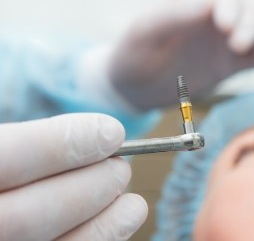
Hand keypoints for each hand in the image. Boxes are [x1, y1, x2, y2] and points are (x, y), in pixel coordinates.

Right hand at [0, 113, 146, 240]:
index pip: (8, 158)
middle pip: (29, 213)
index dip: (64, 143)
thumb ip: (23, 143)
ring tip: (133, 204)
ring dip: (102, 227)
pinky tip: (115, 229)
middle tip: (121, 170)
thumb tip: (96, 134)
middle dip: (89, 187)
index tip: (113, 131)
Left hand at [108, 0, 253, 109]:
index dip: (230, 4)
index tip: (224, 26)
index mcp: (190, 0)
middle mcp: (211, 17)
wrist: (135, 90)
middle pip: (245, 9)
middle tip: (237, 46)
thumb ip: (174, 15)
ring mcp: (222, 41)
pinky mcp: (229, 63)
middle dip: (248, 25)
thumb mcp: (145, 33)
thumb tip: (210, 1)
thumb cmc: (133, 56)